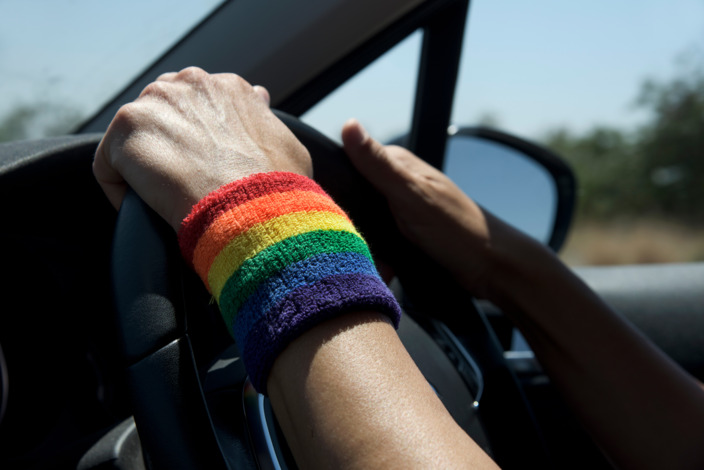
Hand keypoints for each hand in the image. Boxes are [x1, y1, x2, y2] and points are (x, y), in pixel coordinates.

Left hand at [93, 67, 311, 229]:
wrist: (254, 210)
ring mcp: (156, 102)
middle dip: (166, 146)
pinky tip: (141, 209)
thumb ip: (265, 118)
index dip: (196, 139)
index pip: (197, 104)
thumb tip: (261, 101)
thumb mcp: (288, 145)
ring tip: (160, 200)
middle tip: (179, 184)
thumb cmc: (277, 188)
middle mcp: (192, 83)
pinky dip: (119, 190)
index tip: (201, 167)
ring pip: (135, 137)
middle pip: (161, 112)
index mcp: (228, 88)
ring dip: (142, 166)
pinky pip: (109, 165)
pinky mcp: (127, 129)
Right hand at [341, 119, 515, 298]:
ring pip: (362, 225)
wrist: (490, 267)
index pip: (347, 165)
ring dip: (365, 245)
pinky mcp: (403, 233)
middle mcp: (396, 183)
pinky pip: (377, 244)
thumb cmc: (457, 228)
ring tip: (377, 260)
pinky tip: (384, 267)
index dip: (334, 188)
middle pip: (352, 200)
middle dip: (351, 225)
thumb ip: (378, 164)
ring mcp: (400, 209)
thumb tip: (349, 125)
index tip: (334, 214)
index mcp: (395, 164)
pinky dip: (377, 257)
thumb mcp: (411, 194)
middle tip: (359, 244)